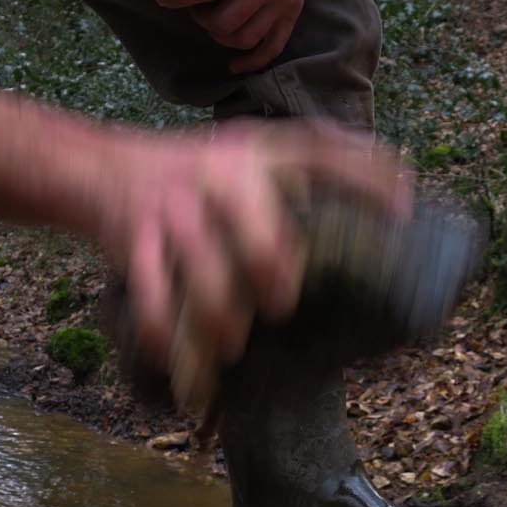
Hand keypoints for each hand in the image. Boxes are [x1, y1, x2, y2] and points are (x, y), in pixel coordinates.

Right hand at [91, 119, 410, 403]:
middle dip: (270, 265)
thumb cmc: (197, 174)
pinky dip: (162, 330)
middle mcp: (218, 176)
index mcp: (256, 153)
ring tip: (234, 341)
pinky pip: (150, 293)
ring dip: (221, 315)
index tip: (403, 209)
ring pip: (202, 269)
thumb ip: (302, 169)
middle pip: (251, 221)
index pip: (319, 152)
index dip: (364, 177)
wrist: (104, 168)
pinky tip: (172, 354)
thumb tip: (393, 189)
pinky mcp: (135, 241)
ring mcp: (174, 210)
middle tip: (282, 302)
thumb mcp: (247, 153)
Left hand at [156, 0, 332, 74]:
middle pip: (224, 21)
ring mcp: (283, 3)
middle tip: (194, 4)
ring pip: (244, 38)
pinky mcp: (292, 14)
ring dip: (219, 35)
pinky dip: (251, 62)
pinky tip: (233, 64)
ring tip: (212, 18)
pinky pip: (272, 49)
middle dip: (199, 17)